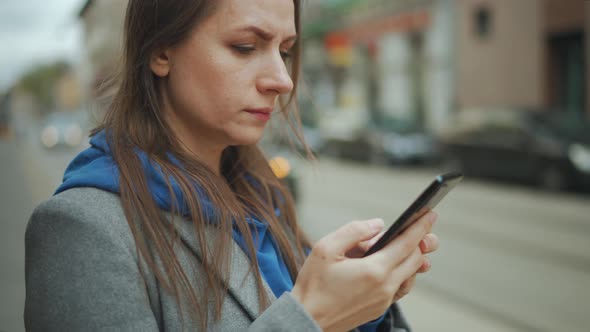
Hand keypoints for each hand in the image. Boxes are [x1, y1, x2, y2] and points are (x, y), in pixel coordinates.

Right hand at [291, 212, 436, 331]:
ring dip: (412, 258)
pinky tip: (393, 265)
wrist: (307, 319)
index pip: (407, 243)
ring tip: (409, 245)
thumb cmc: (313, 284)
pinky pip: (400, 287)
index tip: (431, 214)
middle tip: (424, 227)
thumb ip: (354, 231)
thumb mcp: (326, 248)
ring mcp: (384, 300)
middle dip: (421, 241)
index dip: (420, 227)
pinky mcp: (379, 308)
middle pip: (415, 260)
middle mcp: (385, 287)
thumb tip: (378, 224)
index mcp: (374, 270)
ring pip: (409, 275)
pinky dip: (402, 273)